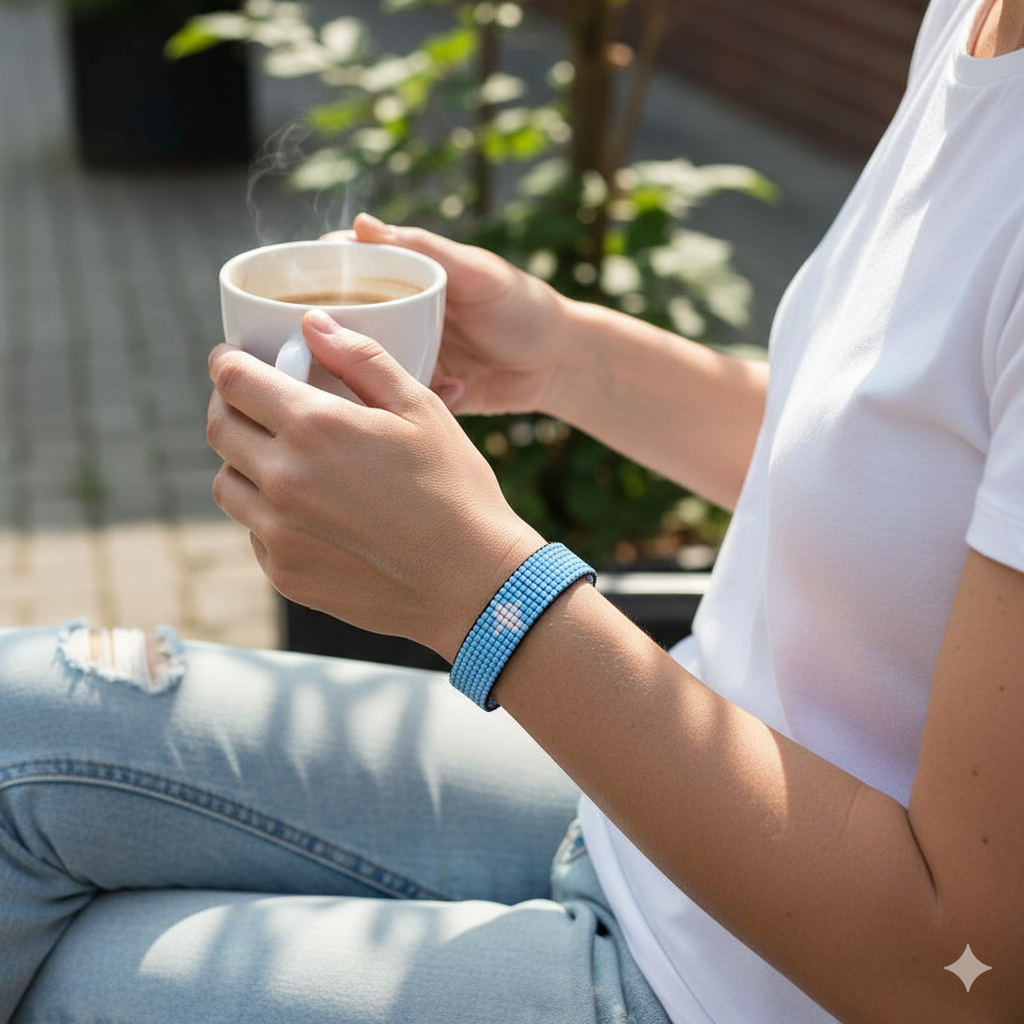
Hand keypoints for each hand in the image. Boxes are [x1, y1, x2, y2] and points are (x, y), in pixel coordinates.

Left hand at [207, 308, 543, 659]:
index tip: (230, 360)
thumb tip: (312, 324)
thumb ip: (361, 359)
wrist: (474, 584)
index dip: (226, 363)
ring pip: (226, 484)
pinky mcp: (285, 573)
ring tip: (281, 458)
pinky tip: (311, 510)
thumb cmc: (455, 489)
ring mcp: (278, 533)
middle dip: (228, 405)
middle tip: (252, 402)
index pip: (233, 380)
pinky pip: (254, 530)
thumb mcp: (420, 408)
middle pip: (218, 429)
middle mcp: (283, 479)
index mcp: (314, 426)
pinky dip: (267, 512)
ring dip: (242, 461)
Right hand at [323, 214, 567, 415]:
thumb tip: (362, 224)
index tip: (282, 294)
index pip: (339, 274)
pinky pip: (397, 402)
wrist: (559, 364)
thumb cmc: (522, 305)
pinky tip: (450, 388)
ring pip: (357, 369)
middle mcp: (394, 319)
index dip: (305, 282)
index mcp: (400, 282)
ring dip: (357, 379)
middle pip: (335, 325)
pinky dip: (409, 402)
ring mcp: (405, 358)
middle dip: (318, 339)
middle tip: (312, 350)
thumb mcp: (477, 273)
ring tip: (366, 380)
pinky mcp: (420, 395)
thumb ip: (426, 249)